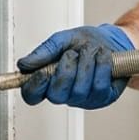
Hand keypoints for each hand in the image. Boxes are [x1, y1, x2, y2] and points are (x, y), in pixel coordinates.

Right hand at [17, 24, 134, 108]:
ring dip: (86, 64)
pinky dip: (102, 66)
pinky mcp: (104, 98)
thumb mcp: (62, 40)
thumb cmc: (87, 42)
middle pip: (56, 95)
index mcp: (50, 81)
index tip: (41, 73)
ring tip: (90, 51)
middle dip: (65, 71)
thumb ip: (44, 52)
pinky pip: (99, 86)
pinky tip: (103, 57)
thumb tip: (24, 64)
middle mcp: (65, 94)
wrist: (114, 40)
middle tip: (73, 54)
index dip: (34, 87)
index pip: (32, 95)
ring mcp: (85, 99)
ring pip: (79, 90)